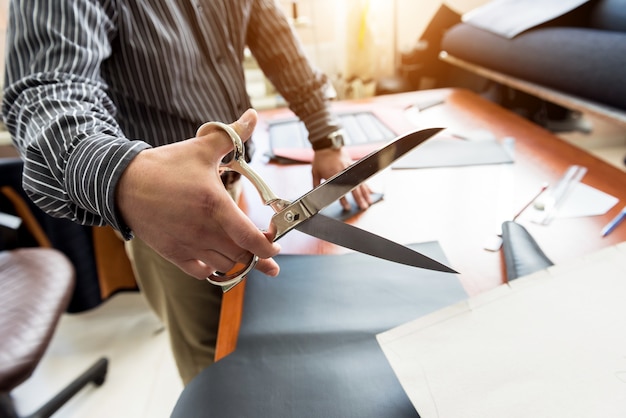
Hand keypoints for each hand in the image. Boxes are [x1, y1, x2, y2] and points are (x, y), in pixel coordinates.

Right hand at [116, 109, 280, 279]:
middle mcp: (203, 230)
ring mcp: (187, 244)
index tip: (275, 242)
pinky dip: (213, 270)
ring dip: (238, 262)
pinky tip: (218, 260)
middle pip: (242, 257)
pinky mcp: (173, 253)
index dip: (268, 245)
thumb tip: (253, 115)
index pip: (250, 238)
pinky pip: (201, 273)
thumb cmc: (165, 165)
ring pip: (224, 266)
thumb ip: (232, 134)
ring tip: (245, 254)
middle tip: (267, 252)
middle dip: (259, 256)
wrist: (123, 183)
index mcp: (214, 205)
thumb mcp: (201, 147)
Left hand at [311, 147, 371, 210]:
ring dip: (365, 193)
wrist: (327, 144)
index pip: (340, 190)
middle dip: (359, 199)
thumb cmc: (320, 158)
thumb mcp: (315, 172)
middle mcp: (343, 172)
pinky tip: (370, 191)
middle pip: (353, 188)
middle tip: (363, 207)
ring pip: (359, 183)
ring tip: (369, 202)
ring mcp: (349, 168)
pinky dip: (366, 185)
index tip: (347, 207)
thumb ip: (316, 184)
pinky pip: (361, 177)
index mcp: (333, 174)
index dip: (344, 200)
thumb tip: (315, 194)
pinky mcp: (353, 165)